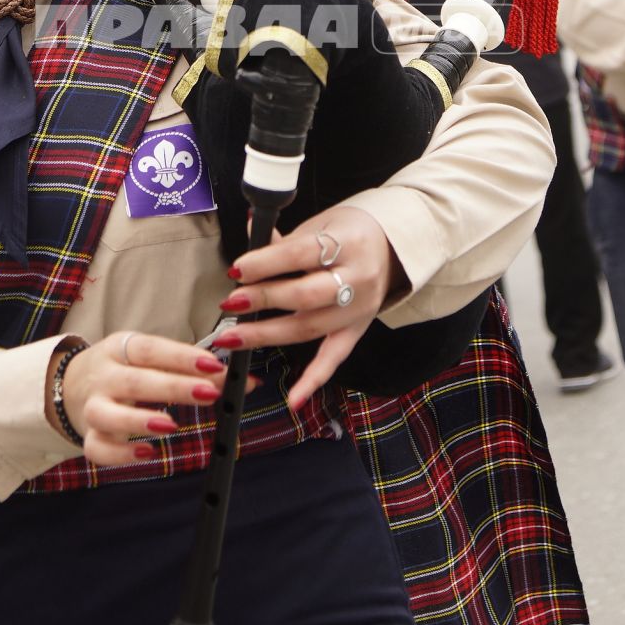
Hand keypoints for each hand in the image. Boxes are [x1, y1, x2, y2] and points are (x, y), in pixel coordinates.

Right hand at [53, 332, 259, 467]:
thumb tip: (243, 380)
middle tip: (209, 393)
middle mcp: (104, 376)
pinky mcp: (88, 436)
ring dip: (139, 420)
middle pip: (135, 381)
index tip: (214, 364)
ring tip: (170, 425)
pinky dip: (121, 455)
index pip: (151, 349)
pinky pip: (97, 449)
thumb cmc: (123, 370)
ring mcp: (92, 408)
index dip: (182, 356)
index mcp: (119, 349)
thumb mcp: (149, 359)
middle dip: (173, 387)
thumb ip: (192, 369)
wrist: (67, 386)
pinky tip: (147, 453)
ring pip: (107, 413)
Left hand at [216, 206, 401, 409]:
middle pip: (306, 294)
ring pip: (311, 328)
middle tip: (232, 302)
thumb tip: (248, 231)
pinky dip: (313, 381)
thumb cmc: (348, 234)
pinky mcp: (357, 331)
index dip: (266, 262)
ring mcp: (359, 309)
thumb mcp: (321, 225)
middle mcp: (358, 278)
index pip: (301, 254)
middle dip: (264, 299)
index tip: (237, 270)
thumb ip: (284, 240)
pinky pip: (334, 358)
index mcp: (348, 243)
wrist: (392, 248)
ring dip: (268, 335)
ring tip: (234, 337)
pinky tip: (293, 399)